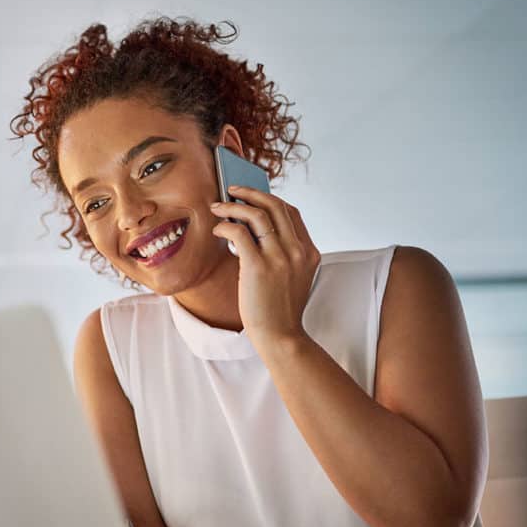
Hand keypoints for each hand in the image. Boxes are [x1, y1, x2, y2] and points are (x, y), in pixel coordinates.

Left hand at [209, 185, 321, 344]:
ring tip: (217, 207)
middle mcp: (298, 250)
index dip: (269, 199)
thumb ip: (281, 253)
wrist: (280, 336)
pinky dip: (225, 225)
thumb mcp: (291, 276)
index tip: (252, 196)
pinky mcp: (259, 267)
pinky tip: (217, 229)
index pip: (291, 212)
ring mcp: (280, 257)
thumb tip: (251, 230)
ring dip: (233, 205)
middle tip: (231, 190)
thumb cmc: (279, 309)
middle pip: (275, 205)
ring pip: (256, 214)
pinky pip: (239, 232)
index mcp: (309, 251)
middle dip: (251, 192)